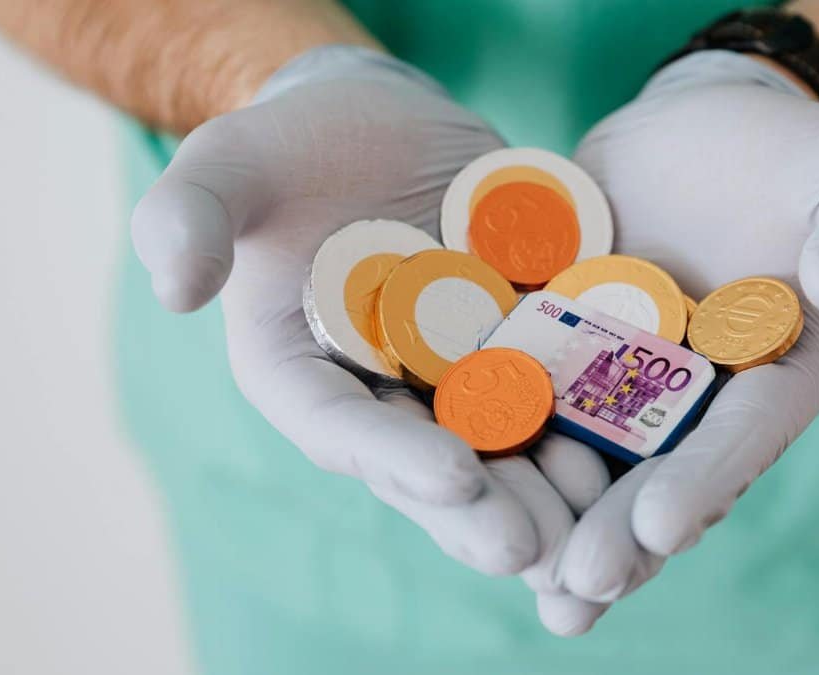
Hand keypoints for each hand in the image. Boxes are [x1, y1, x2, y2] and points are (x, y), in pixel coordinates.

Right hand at [130, 46, 609, 632]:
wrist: (380, 125)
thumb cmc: (290, 148)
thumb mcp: (228, 165)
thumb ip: (191, 216)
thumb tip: (172, 286)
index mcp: (307, 377)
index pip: (345, 430)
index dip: (393, 458)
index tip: (448, 476)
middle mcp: (388, 395)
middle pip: (436, 465)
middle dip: (482, 509)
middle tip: (530, 548)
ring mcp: (463, 374)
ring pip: (509, 448)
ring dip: (553, 490)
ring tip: (599, 520)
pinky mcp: (525, 339)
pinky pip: (565, 387)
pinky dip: (600, 421)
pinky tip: (646, 447)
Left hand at [557, 52, 818, 605]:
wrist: (693, 134)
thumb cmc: (785, 156)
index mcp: (776, 373)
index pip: (747, 433)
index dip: (708, 477)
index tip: (666, 523)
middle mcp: (700, 398)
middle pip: (664, 473)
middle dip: (623, 531)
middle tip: (581, 582)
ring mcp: (625, 383)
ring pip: (595, 464)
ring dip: (564, 525)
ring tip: (532, 584)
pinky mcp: (564, 352)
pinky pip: (534, 404)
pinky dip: (507, 449)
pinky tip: (467, 501)